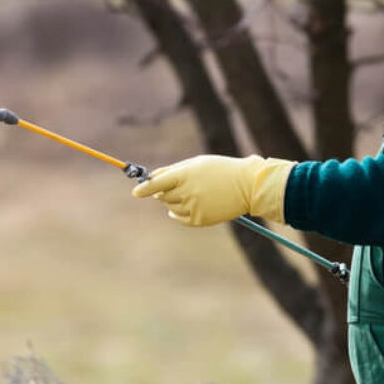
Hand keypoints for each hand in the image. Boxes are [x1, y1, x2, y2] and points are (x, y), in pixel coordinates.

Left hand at [131, 154, 293, 225]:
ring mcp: (194, 207)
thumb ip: (172, 171)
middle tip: (176, 186)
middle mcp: (188, 192)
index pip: (157, 183)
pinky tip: (182, 208)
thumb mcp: (196, 163)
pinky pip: (180, 219)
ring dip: (173, 201)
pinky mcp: (201, 220)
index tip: (135, 192)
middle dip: (163, 192)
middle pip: (162, 196)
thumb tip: (151, 179)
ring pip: (170, 207)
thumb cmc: (219, 170)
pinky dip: (176, 215)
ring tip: (190, 193)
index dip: (144, 188)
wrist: (247, 185)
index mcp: (185, 175)